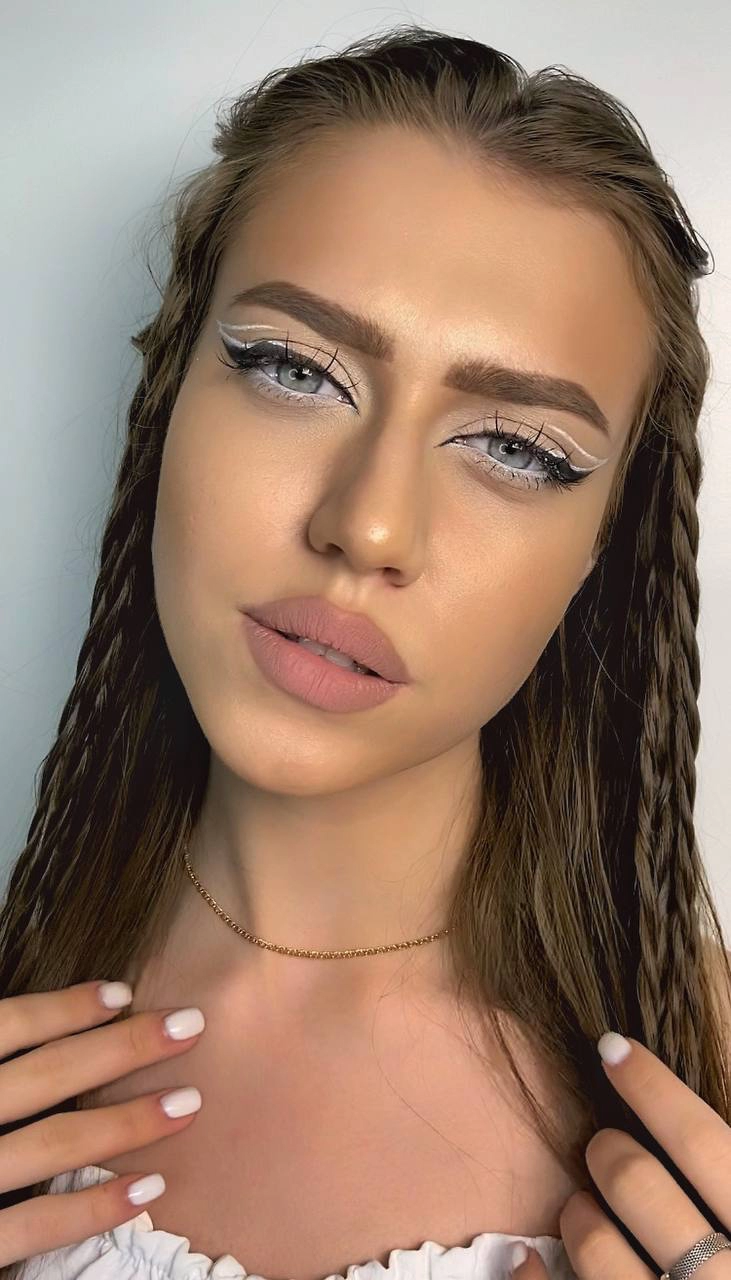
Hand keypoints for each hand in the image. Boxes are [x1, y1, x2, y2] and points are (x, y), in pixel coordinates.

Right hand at [0, 980, 205, 1267]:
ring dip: (126, 1122)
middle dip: (122, 1048)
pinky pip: (33, 1225)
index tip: (124, 992)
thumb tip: (28, 1024)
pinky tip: (147, 1187)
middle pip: (44, 1076)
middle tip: (191, 1025)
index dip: (65, 1008)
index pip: (4, 1028)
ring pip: (52, 1143)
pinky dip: (93, 1206)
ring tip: (188, 1103)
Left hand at [511, 1032, 730, 1277]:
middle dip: (609, 1155)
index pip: (705, 1143)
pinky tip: (528, 1262)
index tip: (611, 1048)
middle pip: (638, 1182)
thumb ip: (730, 1184)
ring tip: (585, 1215)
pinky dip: (532, 1279)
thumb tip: (676, 1130)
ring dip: (579, 1217)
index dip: (655, 1088)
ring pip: (595, 1244)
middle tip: (606, 1154)